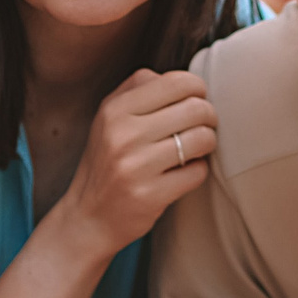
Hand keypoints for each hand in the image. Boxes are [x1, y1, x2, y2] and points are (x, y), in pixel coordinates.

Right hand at [56, 69, 217, 254]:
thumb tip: (184, 80)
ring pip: (202, 139)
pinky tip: (183, 172)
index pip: (176, 82)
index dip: (197, 88)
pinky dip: (198, 170)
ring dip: (208, 143)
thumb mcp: (109, 118)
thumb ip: (140, 88)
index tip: (195, 100)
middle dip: (209, 116)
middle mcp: (123, 135)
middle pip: (196, 108)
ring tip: (195, 148)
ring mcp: (136, 167)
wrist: (89, 216)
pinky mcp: (150, 195)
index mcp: (115, 110)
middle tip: (203, 126)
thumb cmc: (108, 161)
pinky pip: (198, 172)